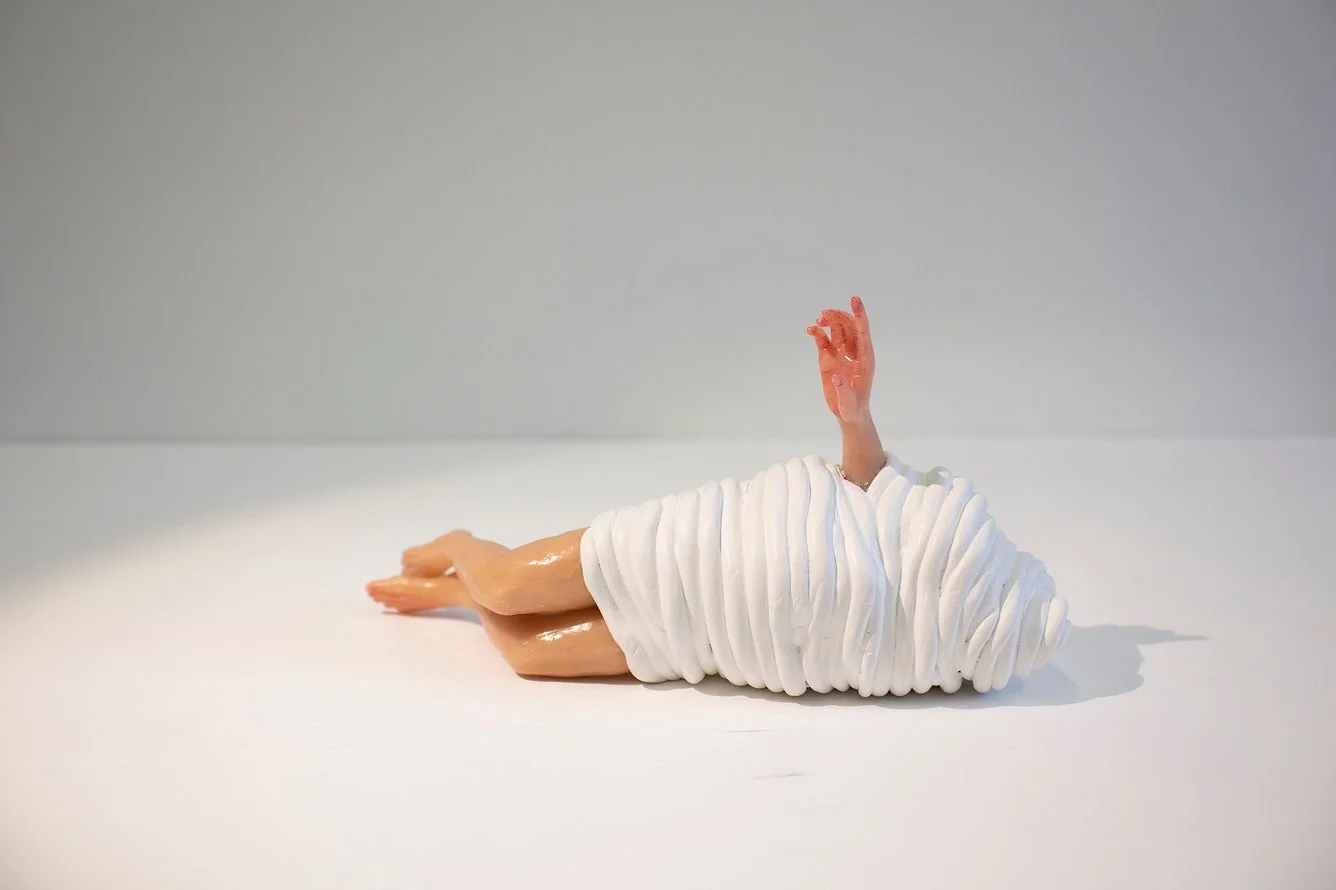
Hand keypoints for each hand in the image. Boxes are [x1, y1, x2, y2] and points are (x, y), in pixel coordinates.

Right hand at [807, 296, 874, 422]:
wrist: (848, 413)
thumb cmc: (853, 407)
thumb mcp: (849, 402)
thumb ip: (843, 389)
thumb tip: (836, 376)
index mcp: (865, 359)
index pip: (863, 332)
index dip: (859, 315)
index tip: (855, 299)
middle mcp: (854, 353)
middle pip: (849, 327)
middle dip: (839, 317)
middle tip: (824, 314)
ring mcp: (841, 355)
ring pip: (837, 331)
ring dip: (829, 322)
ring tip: (818, 320)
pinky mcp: (829, 359)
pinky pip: (824, 341)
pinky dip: (818, 334)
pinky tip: (811, 330)